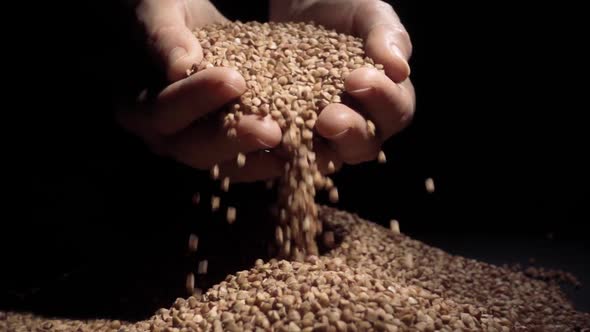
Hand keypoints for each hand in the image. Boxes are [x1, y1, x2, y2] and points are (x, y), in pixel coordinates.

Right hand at [117, 0, 282, 181]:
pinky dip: (271, 160)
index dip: (196, 99)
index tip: (234, 80)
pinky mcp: (223, 149)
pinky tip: (300, 154)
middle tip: (271, 130)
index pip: (163, 110)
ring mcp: (194, 146)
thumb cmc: (165, 12)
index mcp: (135, 105)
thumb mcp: (161, 12)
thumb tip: (180, 65)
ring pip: (222, 164)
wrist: (188, 30)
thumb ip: (164, 37)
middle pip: (192, 148)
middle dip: (233, 139)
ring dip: (258, 158)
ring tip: (292, 147)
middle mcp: (162, 135)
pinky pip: (245, 164)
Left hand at [271, 0, 414, 166]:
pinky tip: (263, 129)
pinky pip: (284, 148)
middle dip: (349, 133)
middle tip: (330, 119)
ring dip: (314, 148)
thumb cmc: (346, 10)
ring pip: (325, 156)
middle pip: (363, 146)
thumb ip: (386, 37)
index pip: (396, 111)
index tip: (359, 79)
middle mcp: (360, 127)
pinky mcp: (288, 134)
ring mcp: (323, 137)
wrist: (301, 7)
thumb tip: (399, 68)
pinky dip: (275, 144)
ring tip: (297, 129)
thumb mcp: (368, 13)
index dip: (382, 100)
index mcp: (389, 101)